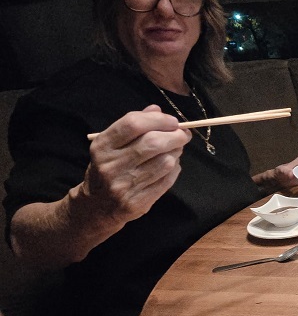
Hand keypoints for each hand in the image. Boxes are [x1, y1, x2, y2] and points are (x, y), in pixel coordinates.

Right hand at [81, 105, 190, 222]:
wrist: (97, 206)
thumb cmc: (108, 168)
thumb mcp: (111, 144)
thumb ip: (133, 125)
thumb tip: (156, 109)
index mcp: (102, 146)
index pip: (133, 124)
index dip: (158, 119)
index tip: (172, 121)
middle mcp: (111, 165)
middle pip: (153, 143)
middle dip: (175, 136)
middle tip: (183, 134)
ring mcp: (124, 185)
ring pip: (165, 162)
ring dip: (176, 153)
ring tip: (175, 150)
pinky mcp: (138, 202)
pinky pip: (167, 180)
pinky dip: (174, 169)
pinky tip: (171, 166)